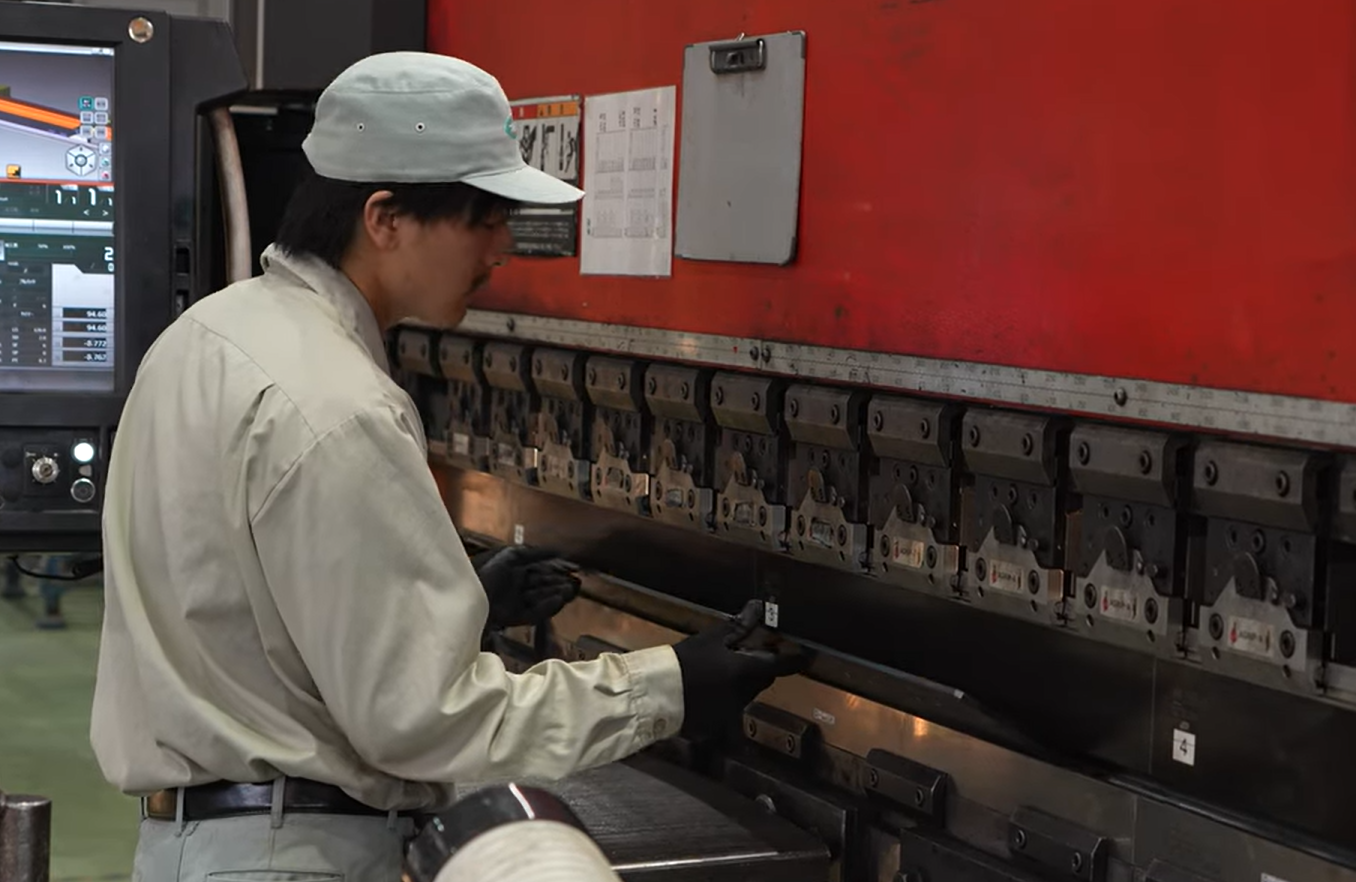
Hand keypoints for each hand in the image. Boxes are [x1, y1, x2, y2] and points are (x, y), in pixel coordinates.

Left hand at [474, 545, 580, 629]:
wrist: (465, 592)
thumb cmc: (486, 570)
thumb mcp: (512, 555)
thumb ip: (537, 553)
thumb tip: (560, 550)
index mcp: (513, 571)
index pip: (541, 572)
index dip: (558, 571)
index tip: (575, 571)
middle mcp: (515, 587)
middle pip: (544, 587)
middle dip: (561, 584)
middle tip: (578, 584)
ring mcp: (514, 603)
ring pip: (541, 600)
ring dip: (557, 595)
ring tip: (572, 590)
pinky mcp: (512, 618)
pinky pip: (534, 614)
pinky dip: (547, 607)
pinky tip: (559, 600)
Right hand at [672, 600, 809, 740]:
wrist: (658, 693)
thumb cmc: (686, 661)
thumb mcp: (711, 639)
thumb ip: (738, 626)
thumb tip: (758, 608)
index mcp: (746, 672)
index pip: (781, 666)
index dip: (795, 660)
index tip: (803, 657)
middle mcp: (745, 695)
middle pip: (763, 680)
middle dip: (760, 669)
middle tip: (746, 656)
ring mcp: (732, 713)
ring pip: (747, 695)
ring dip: (742, 684)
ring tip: (721, 672)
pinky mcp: (718, 726)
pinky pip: (730, 708)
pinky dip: (725, 698)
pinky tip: (708, 691)